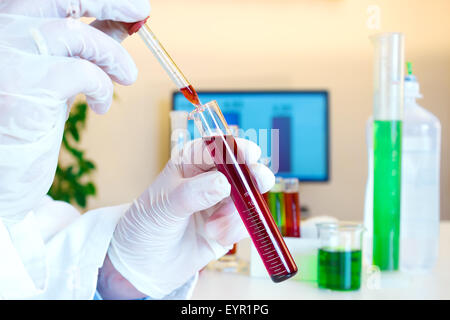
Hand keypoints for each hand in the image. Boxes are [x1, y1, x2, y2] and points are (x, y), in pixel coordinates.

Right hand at [0, 1, 149, 221]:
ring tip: (127, 77)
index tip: (131, 6)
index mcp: (6, 30)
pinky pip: (81, 73)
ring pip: (75, 35)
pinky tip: (101, 105)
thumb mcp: (56, 77)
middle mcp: (0, 36)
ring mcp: (7, 60)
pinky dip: (102, 87)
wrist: (0, 176)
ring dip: (113, 56)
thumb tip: (121, 24)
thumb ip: (82, 50)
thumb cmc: (25, 125)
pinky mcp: (22, 90)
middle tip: (139, 11)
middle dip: (109, 2)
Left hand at [107, 138, 274, 297]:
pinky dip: (236, 230)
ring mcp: (222, 201)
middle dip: (253, 174)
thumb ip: (192, 193)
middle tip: (259, 180)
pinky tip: (216, 236)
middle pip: (242, 168)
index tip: (249, 153)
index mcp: (190, 162)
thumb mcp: (163, 206)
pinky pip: (247, 222)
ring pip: (248, 197)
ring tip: (213, 228)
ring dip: (237, 213)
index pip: (216, 147)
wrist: (145, 264)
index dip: (235, 147)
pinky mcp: (230, 225)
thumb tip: (223, 183)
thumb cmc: (146, 226)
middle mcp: (210, 178)